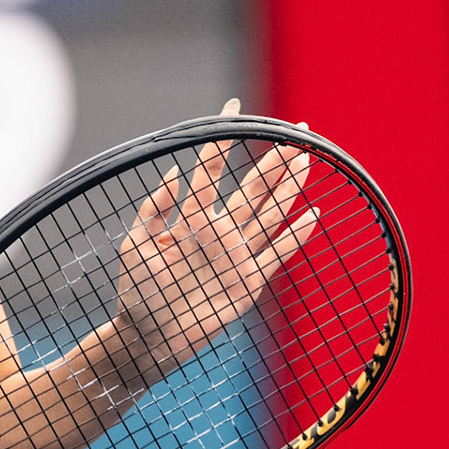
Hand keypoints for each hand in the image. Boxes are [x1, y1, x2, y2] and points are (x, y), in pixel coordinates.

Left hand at [114, 98, 318, 375]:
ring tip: (306, 158)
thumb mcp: (135, 246)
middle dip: (274, 159)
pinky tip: (313, 214)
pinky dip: (295, 236)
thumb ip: (153, 210)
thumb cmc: (137, 293)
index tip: (232, 108)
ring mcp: (236, 255)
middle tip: (297, 131)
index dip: (221, 141)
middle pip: (253, 187)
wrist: (148, 339)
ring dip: (289, 187)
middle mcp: (218, 232)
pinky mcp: (249, 281)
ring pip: (269, 213)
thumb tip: (174, 172)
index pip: (210, 171)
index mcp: (190, 218)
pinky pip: (277, 254)